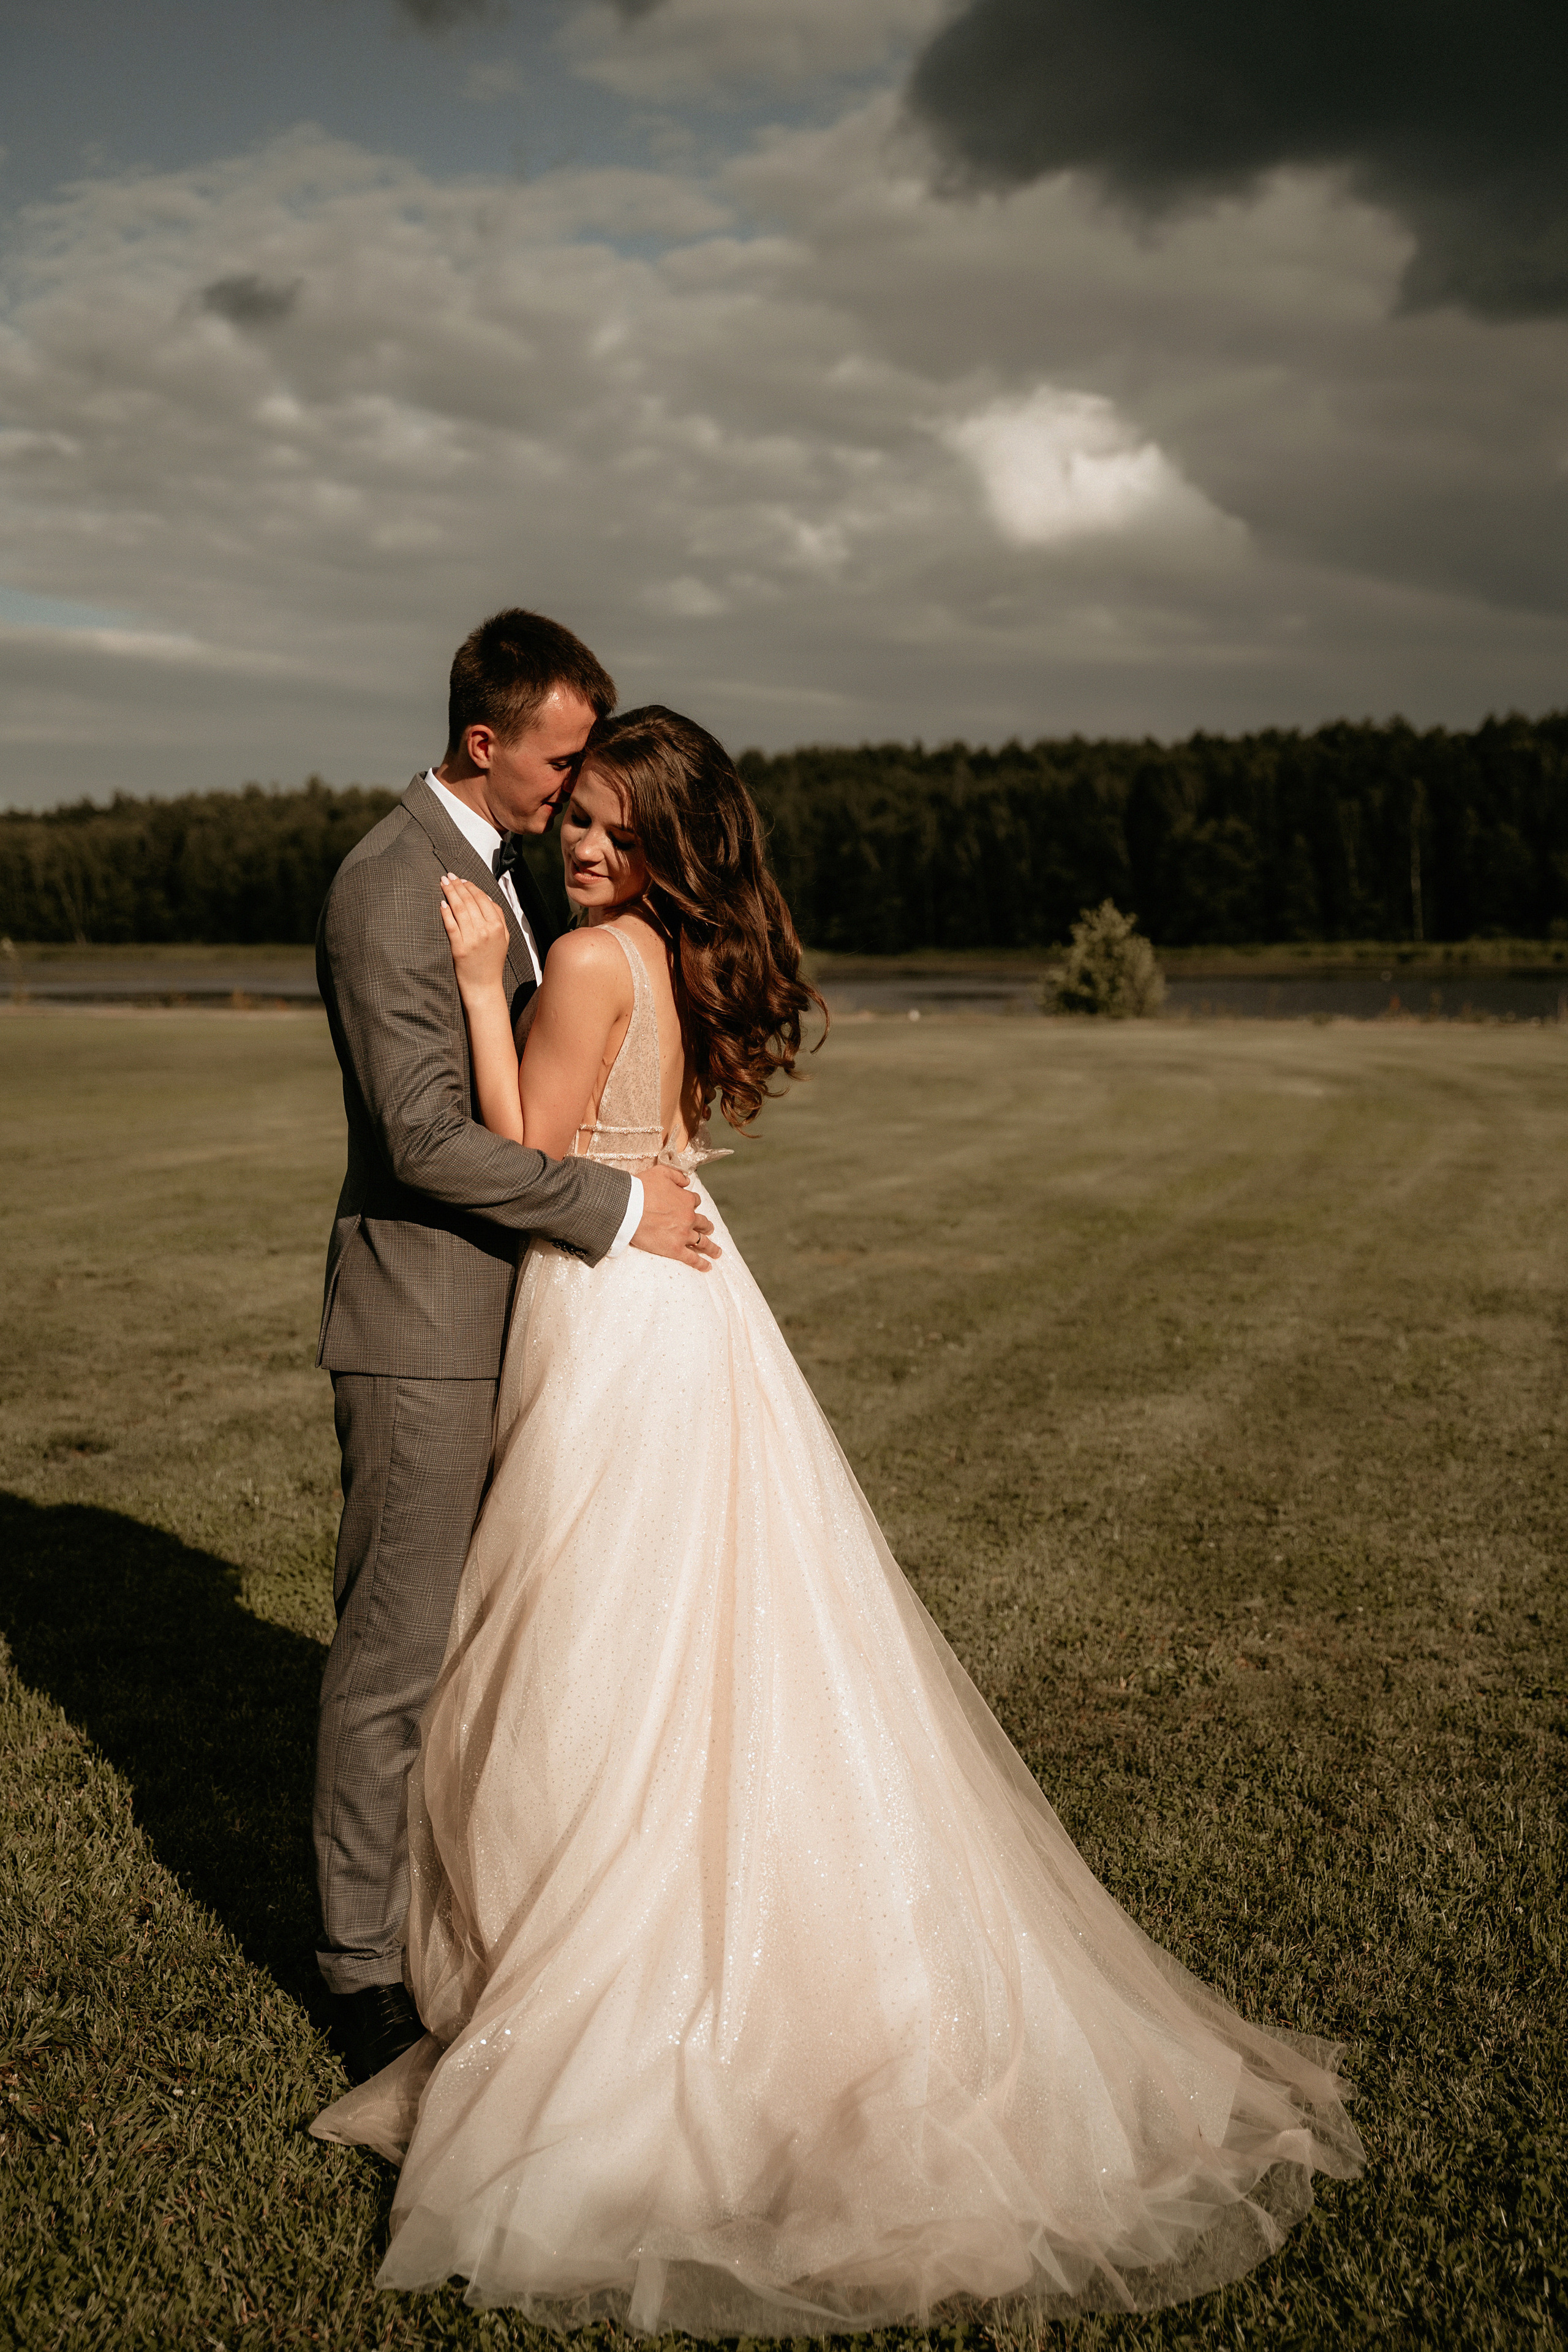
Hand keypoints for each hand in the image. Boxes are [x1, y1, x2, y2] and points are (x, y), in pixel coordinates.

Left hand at [440, 874, 508, 998]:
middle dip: (458, 885)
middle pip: (469, 901)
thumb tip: (487, 898)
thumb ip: (499, 917)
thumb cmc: (491, 962)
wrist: (484, 986)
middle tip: (449, 876)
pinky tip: (442, 903)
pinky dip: (446, 913)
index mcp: (497, 926)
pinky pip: (451, 925)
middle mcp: (486, 930)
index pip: (482, 899)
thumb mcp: (504, 938)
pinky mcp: (459, 948)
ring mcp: (472, 939)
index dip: (471, 886)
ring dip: (450, 893)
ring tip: (444, 884)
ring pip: (459, 909)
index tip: (462, 879)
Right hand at [631, 1162, 720, 1271]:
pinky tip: (707, 1267)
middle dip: (706, 1226)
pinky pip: (692, 1258)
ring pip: (702, 1242)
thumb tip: (687, 1181)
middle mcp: (689, 1218)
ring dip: (711, 1247)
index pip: (695, 1202)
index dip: (691, 1204)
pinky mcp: (675, 1249)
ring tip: (716, 1252)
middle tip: (709, 1229)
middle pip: (703, 1223)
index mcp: (686, 1200)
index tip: (689, 1207)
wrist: (628, 1207)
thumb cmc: (641, 1189)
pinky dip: (701, 1264)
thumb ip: (677, 1175)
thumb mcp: (661, 1172)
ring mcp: (683, 1235)